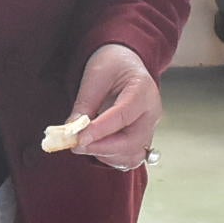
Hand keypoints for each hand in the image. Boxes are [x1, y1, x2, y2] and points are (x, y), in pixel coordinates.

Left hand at [62, 43, 161, 170]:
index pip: (123, 116)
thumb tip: (72, 131)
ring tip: (84, 143)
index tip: (78, 139)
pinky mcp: (142, 139)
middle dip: (102, 148)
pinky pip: (130, 159)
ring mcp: (149, 128)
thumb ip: (85, 104)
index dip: (100, 130)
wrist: (124, 64)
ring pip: (132, 155)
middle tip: (76, 145)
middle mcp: (151, 112)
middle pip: (131, 141)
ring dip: (105, 155)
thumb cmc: (112, 65)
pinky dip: (111, 158)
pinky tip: (96, 146)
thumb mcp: (94, 76)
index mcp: (143, 90)